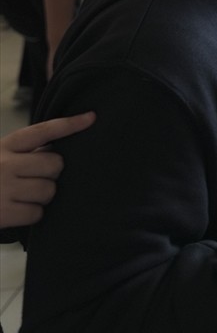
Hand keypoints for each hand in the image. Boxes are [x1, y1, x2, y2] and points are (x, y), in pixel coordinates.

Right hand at [0, 111, 95, 228]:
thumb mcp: (1, 156)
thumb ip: (26, 151)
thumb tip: (59, 149)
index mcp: (5, 146)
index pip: (42, 131)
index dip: (69, 124)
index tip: (91, 117)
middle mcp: (4, 164)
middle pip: (55, 164)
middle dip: (51, 173)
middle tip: (35, 178)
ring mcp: (2, 189)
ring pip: (49, 191)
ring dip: (42, 196)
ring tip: (23, 195)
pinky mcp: (2, 213)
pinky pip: (36, 213)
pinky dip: (31, 214)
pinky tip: (17, 209)